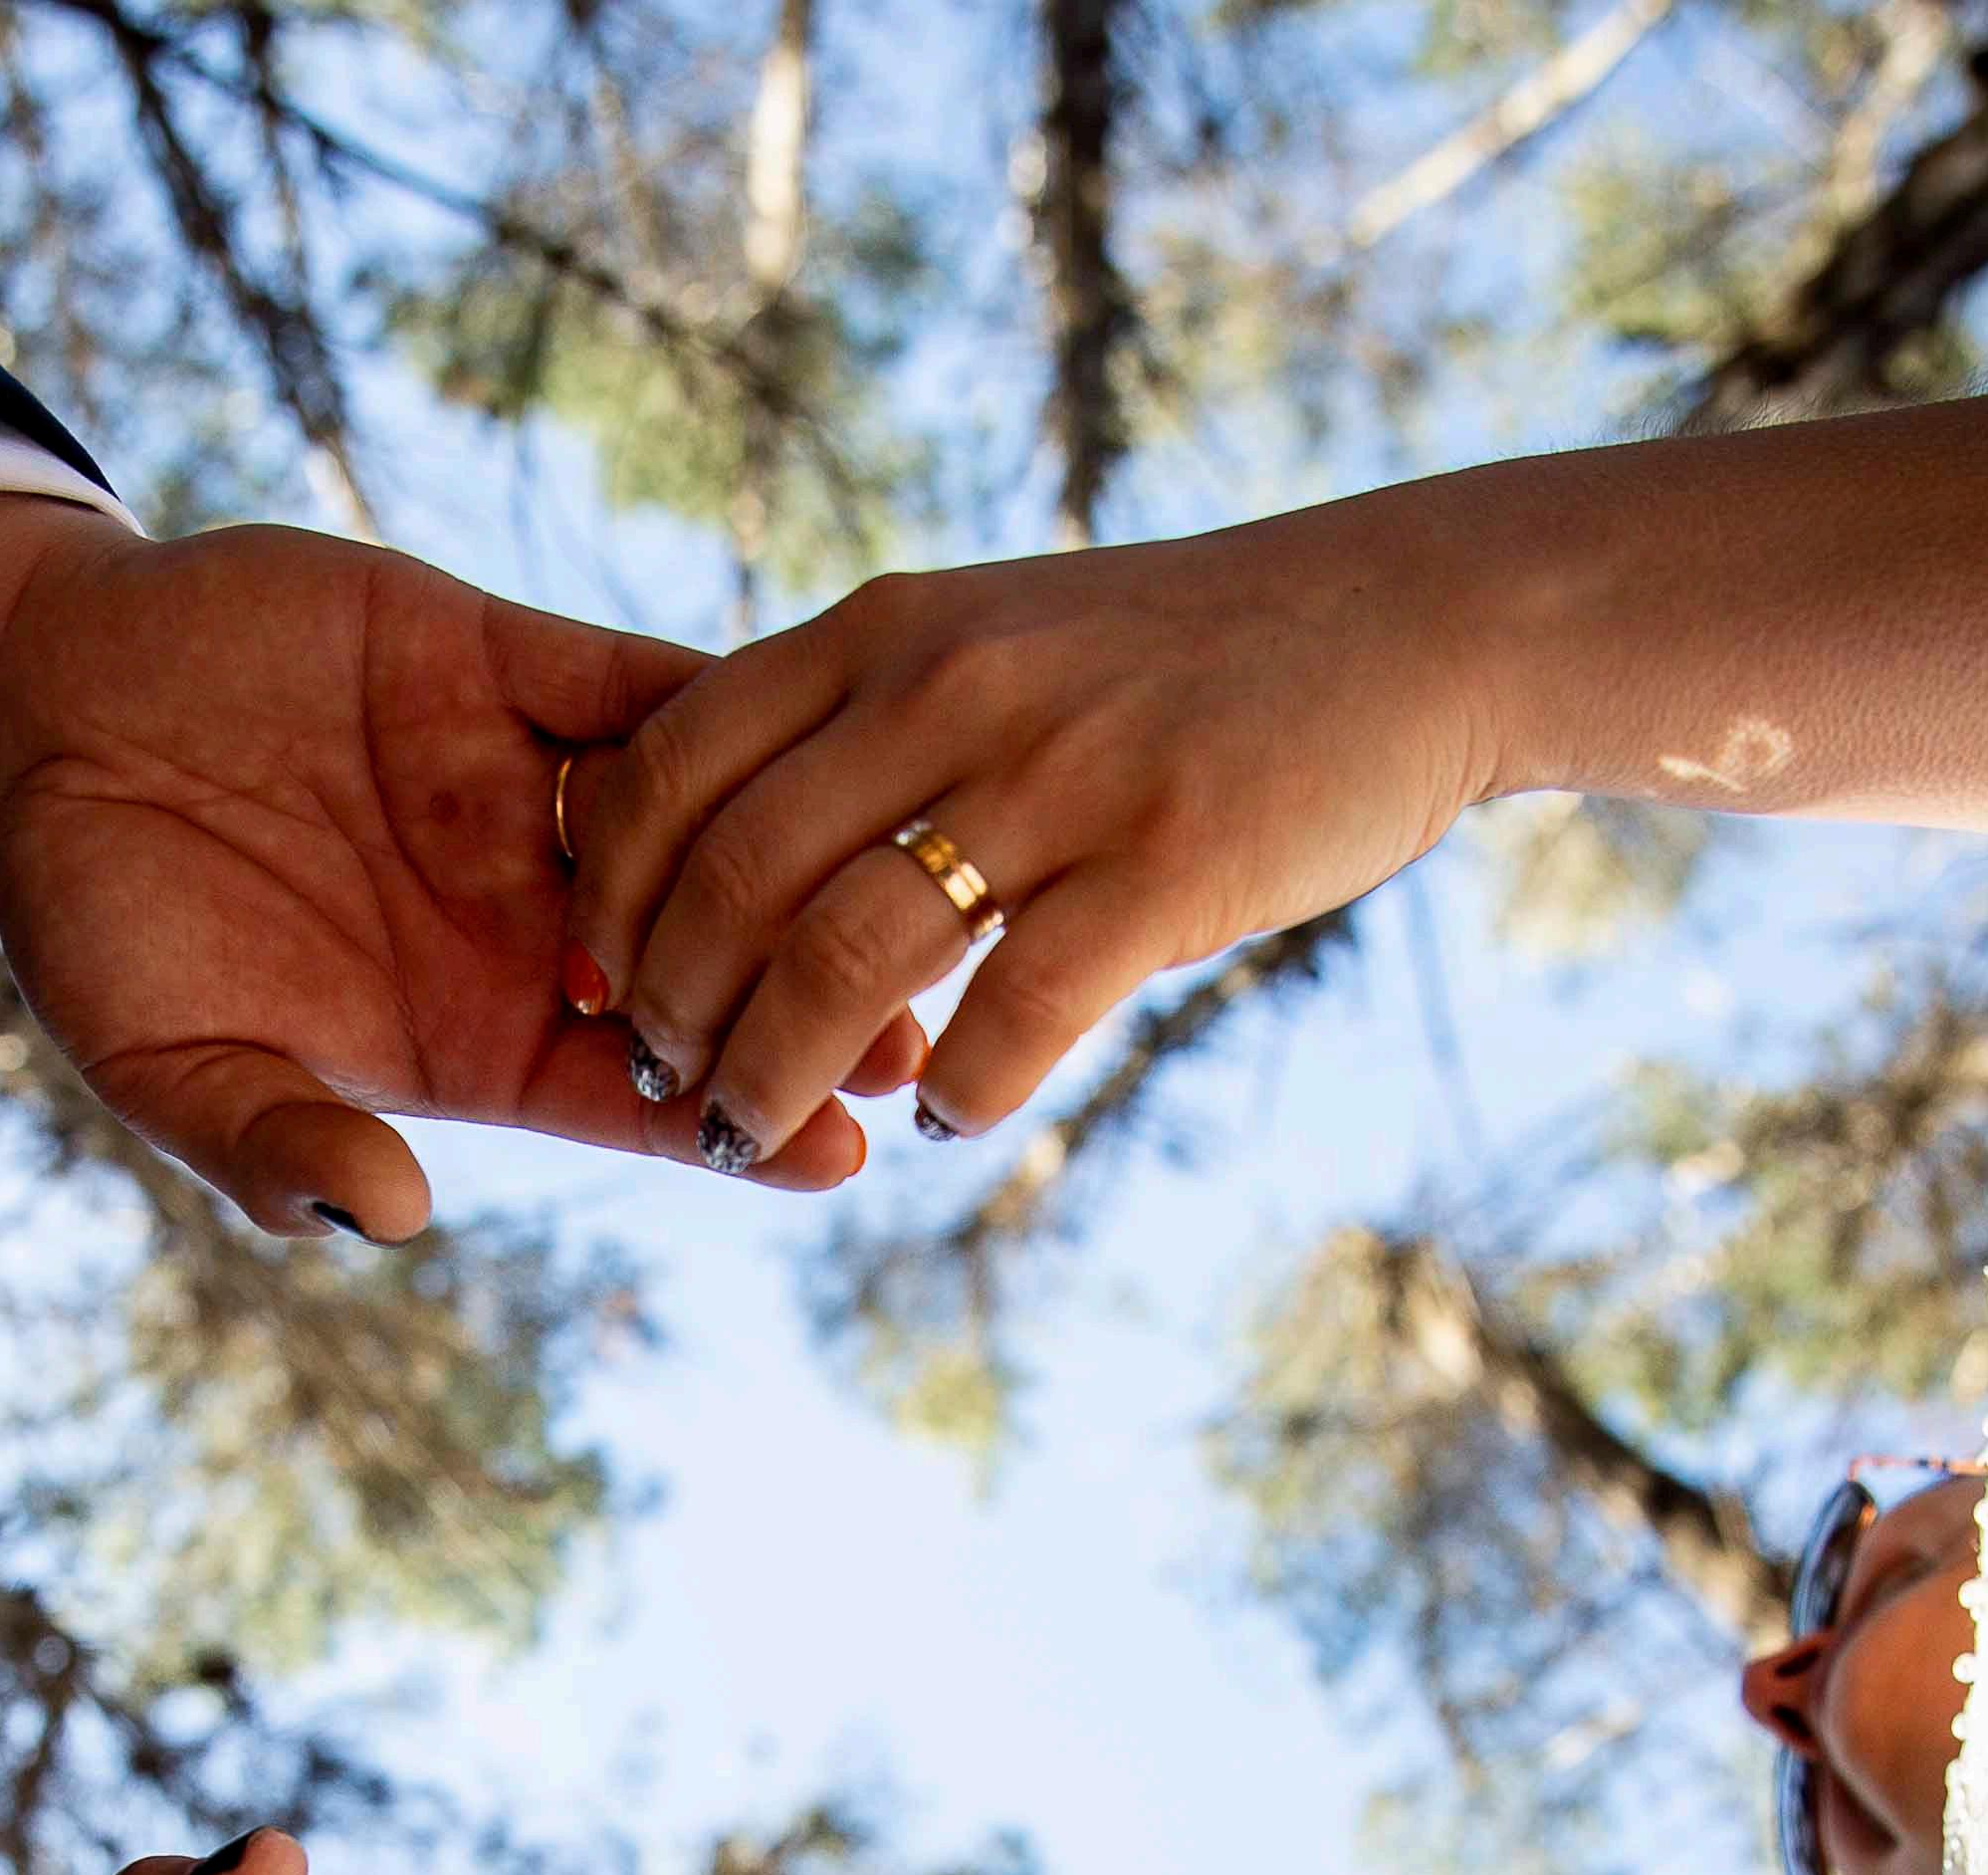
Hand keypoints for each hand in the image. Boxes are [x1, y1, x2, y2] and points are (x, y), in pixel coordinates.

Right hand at [0, 466, 909, 1232]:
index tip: (837, 1149)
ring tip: (902, 878)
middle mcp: (525, 921)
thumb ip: (270, 1141)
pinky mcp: (497, 661)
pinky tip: (800, 721)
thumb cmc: (99, 917)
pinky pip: (631, 683)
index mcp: (471, 1037)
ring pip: (705, 826)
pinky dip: (709, 702)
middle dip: (812, 997)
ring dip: (797, 850)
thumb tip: (387, 1217)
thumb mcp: (160, 1057)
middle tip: (911, 1029)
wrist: (42, 710)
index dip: (741, 1120)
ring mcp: (521, 790)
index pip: (640, 1096)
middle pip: (712, 969)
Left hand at [557, 505, 1496, 1166]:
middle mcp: (952, 689)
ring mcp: (1062, 774)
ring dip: (777, 1074)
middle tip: (665, 1093)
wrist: (1392, 624)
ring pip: (850, 958)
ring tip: (755, 1136)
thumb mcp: (983, 641)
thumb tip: (710, 871)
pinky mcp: (1170, 861)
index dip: (610, 897)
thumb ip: (854, 728)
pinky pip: (1017, 1010)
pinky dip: (960, 1089)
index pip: (672, 766)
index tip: (595, 986)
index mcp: (886, 633)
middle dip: (675, 1013)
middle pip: (737, 880)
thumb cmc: (1165, 665)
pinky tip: (945, 1122)